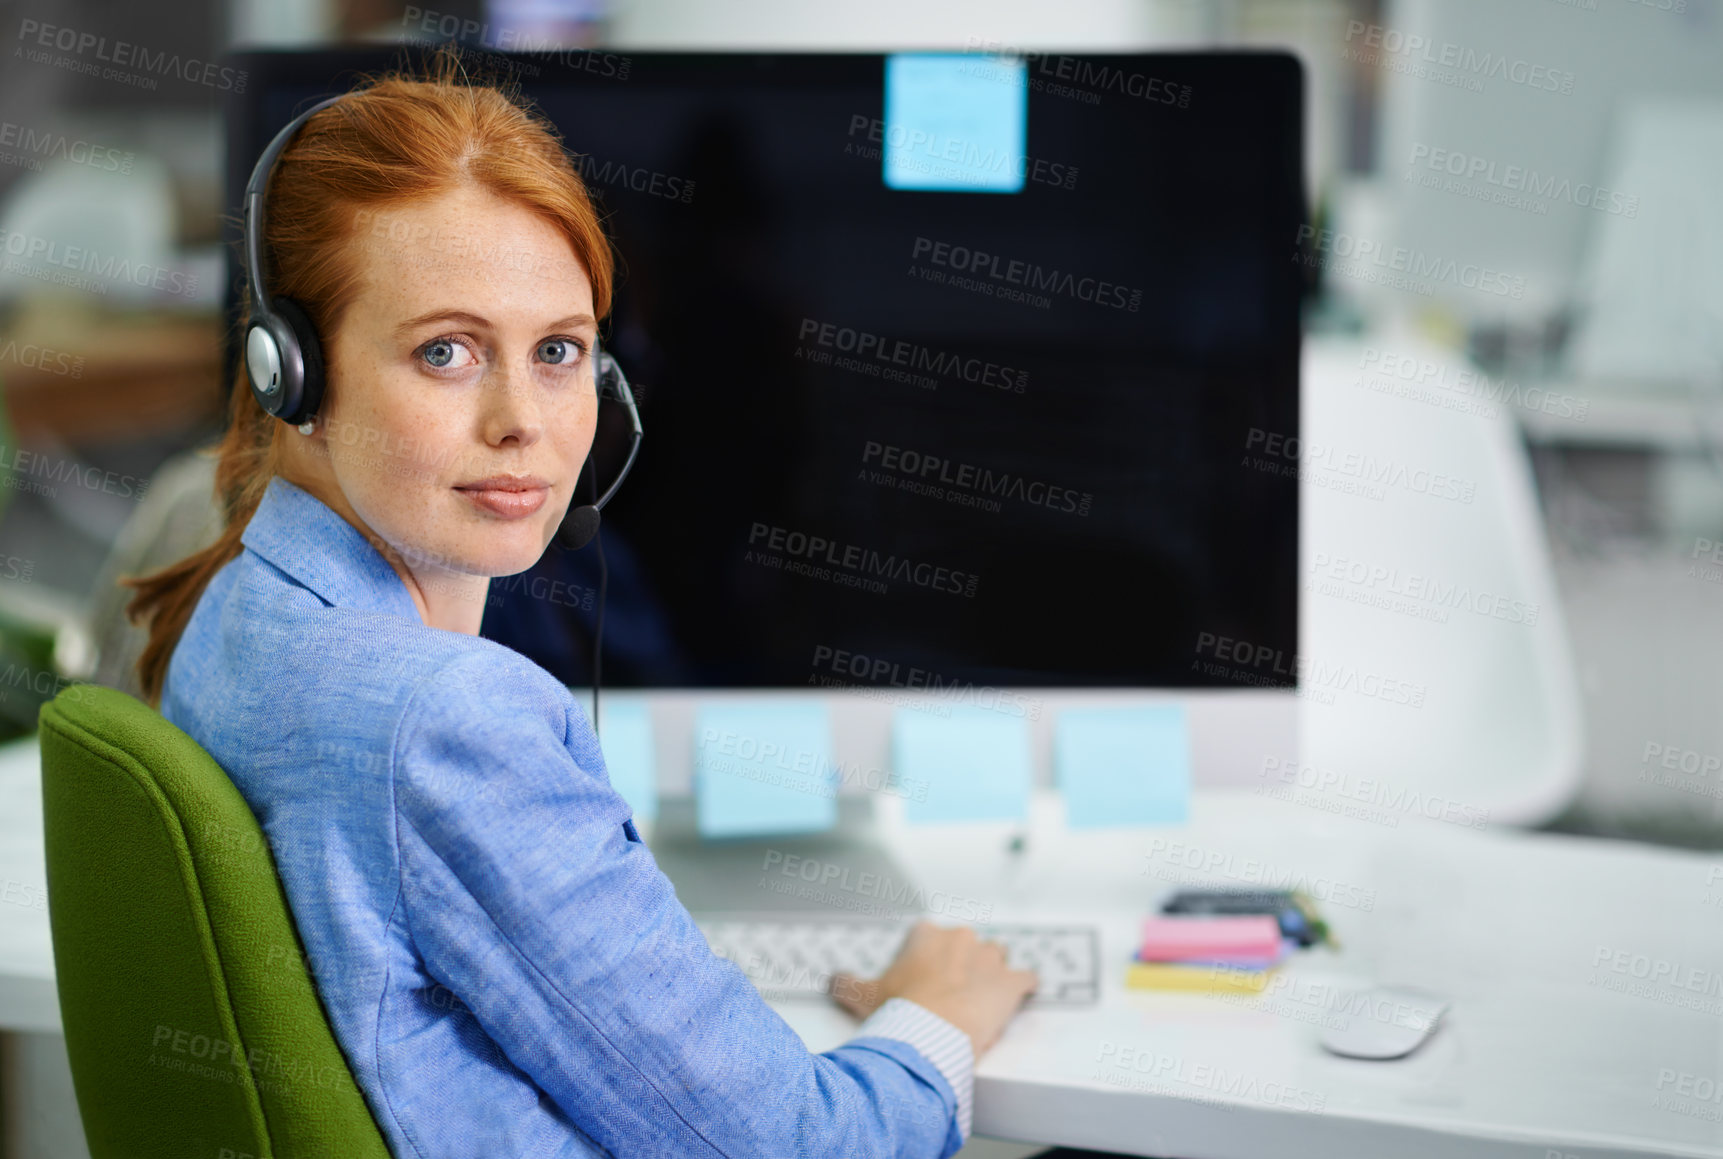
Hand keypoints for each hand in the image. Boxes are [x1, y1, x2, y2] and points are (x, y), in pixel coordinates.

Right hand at [830, 921, 1037, 1056]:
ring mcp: (989, 960)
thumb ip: (847, 982)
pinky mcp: (1011, 984)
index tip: (922, 977)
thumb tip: (833, 979)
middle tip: (949, 993)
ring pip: (997, 957)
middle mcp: (961, 939)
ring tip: (982, 998)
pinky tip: (1020, 996)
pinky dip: (1024, 988)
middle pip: (965, 945)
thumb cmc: (897, 1012)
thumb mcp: (863, 996)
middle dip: (960, 965)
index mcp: (926, 935)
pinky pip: (1026, 979)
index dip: (926, 957)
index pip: (928, 935)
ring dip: (992, 974)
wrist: (929, 1035)